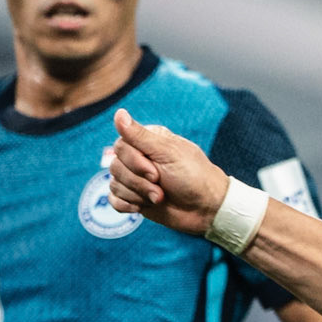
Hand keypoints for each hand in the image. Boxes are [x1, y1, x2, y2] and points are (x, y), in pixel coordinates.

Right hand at [109, 110, 226, 236]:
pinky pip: (114, 200)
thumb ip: (140, 135)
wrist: (207, 209)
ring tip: (159, 198)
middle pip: (115, 166)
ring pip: (115, 184)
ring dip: (138, 195)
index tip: (156, 173)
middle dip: (138, 182)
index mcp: (146, 142)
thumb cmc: (194, 176)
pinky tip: (140, 207)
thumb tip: (119, 113)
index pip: (120, 146)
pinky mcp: (135, 198)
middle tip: (161, 186)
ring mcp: (136, 179)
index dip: (134, 162)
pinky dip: (126, 205)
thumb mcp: (168, 153)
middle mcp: (138, 158)